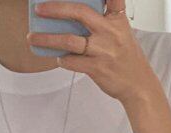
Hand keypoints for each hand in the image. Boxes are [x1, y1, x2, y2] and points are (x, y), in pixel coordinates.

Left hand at [28, 1, 160, 107]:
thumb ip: (102, 19)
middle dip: (55, 9)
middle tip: (39, 10)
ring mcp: (103, 50)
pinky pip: (72, 61)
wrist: (138, 85)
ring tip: (33, 38)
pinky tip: (58, 58)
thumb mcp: (121, 31)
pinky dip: (62, 59)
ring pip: (69, 40)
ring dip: (47, 39)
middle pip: (79, 12)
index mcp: (117, 19)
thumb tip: (71, 13)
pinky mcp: (97, 68)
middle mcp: (110, 32)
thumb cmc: (125, 57)